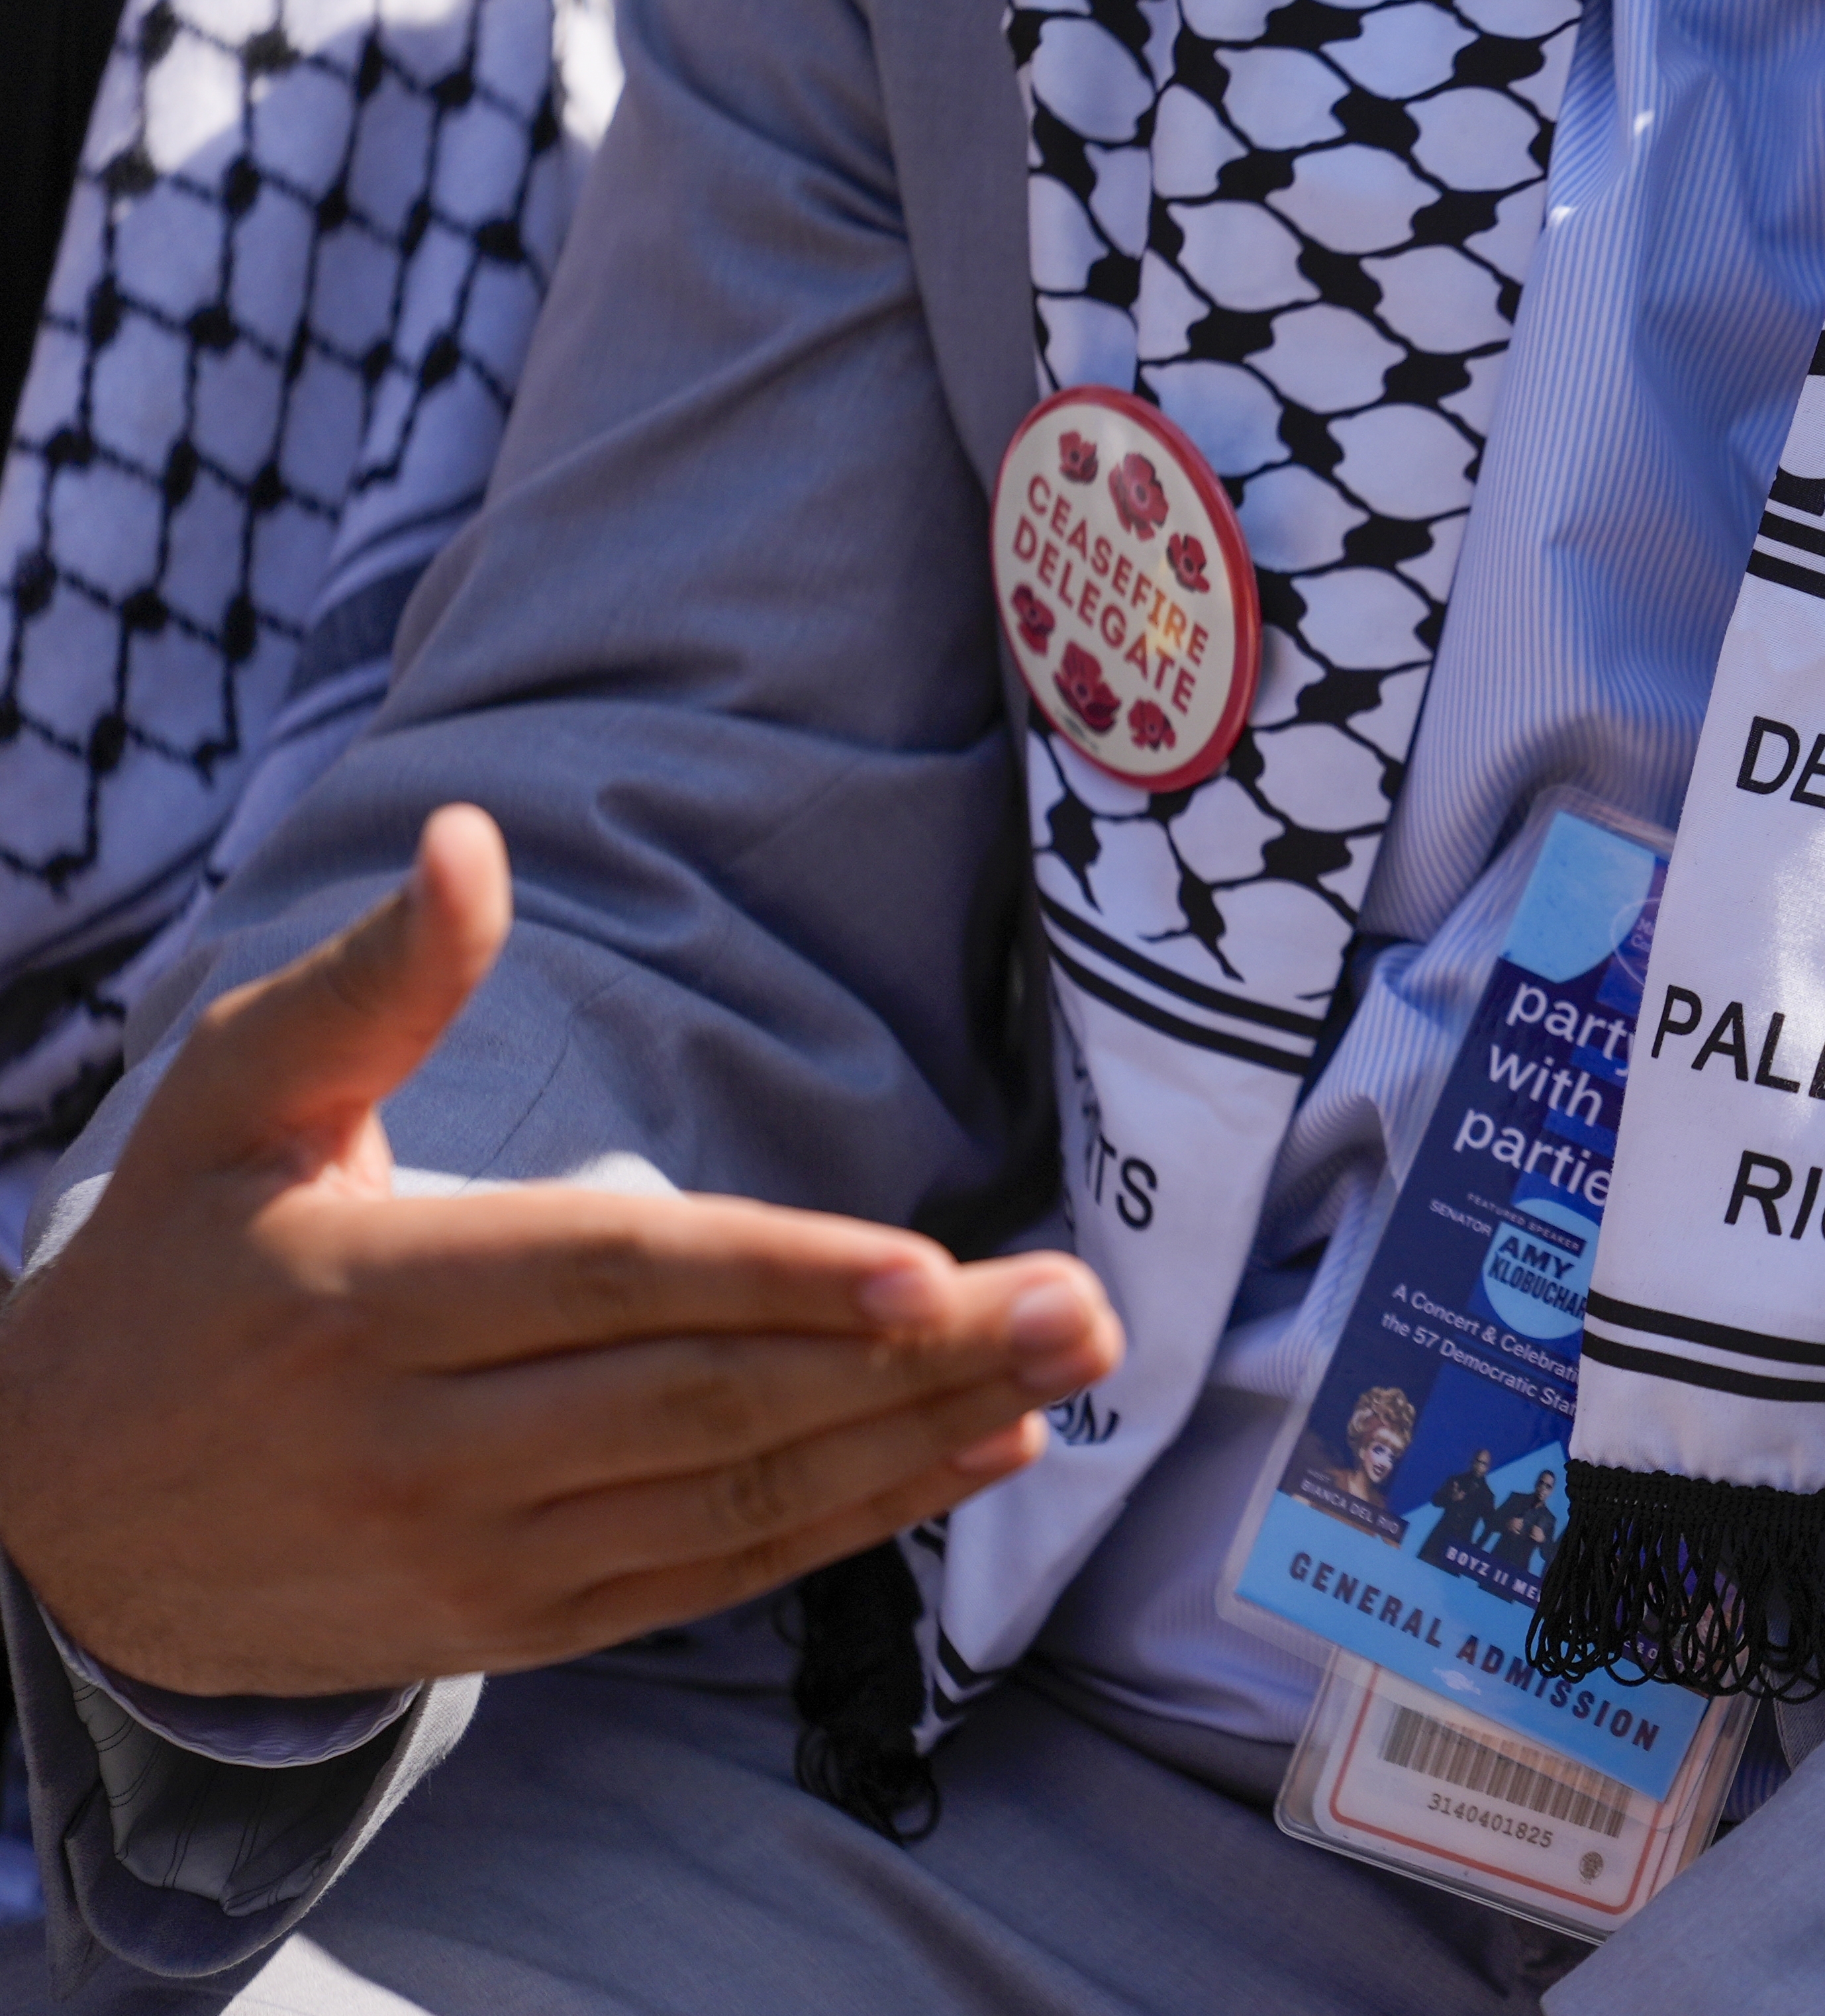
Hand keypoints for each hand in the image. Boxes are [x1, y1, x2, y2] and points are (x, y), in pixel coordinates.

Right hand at [0, 807, 1119, 1697]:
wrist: (46, 1538)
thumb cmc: (171, 1280)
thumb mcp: (232, 1107)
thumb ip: (373, 983)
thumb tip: (474, 842)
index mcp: (369, 1298)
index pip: (618, 1278)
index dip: (781, 1277)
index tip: (933, 1267)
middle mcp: (431, 1443)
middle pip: (713, 1397)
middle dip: (913, 1357)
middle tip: (1078, 1308)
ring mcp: (482, 1554)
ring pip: (738, 1498)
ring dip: (918, 1437)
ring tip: (1064, 1373)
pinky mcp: (519, 1624)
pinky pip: (716, 1574)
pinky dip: (855, 1521)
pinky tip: (972, 1458)